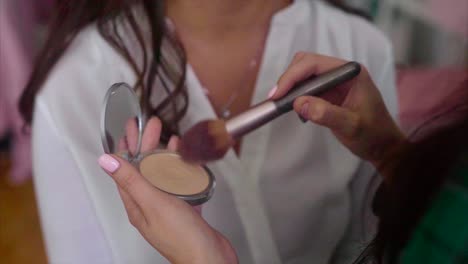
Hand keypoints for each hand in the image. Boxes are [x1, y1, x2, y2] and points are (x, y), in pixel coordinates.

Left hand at [99, 117, 237, 263]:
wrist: (209, 258)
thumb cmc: (182, 237)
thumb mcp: (154, 203)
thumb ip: (131, 181)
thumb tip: (106, 161)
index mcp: (137, 205)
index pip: (126, 170)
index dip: (127, 147)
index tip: (130, 129)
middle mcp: (150, 206)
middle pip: (145, 169)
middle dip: (147, 144)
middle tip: (151, 125)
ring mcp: (168, 208)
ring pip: (163, 175)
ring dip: (165, 155)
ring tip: (169, 136)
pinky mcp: (186, 210)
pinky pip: (180, 185)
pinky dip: (181, 170)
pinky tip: (186, 162)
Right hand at [270, 53, 404, 168]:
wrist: (383, 147)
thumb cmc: (373, 135)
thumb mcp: (351, 126)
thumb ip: (326, 114)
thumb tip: (298, 103)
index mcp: (351, 73)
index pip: (315, 64)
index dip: (293, 75)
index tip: (279, 93)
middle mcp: (342, 72)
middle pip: (306, 63)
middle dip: (290, 78)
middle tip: (277, 99)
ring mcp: (335, 82)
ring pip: (304, 74)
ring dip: (291, 86)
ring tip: (282, 103)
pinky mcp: (329, 93)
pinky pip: (307, 87)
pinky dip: (296, 94)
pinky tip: (294, 107)